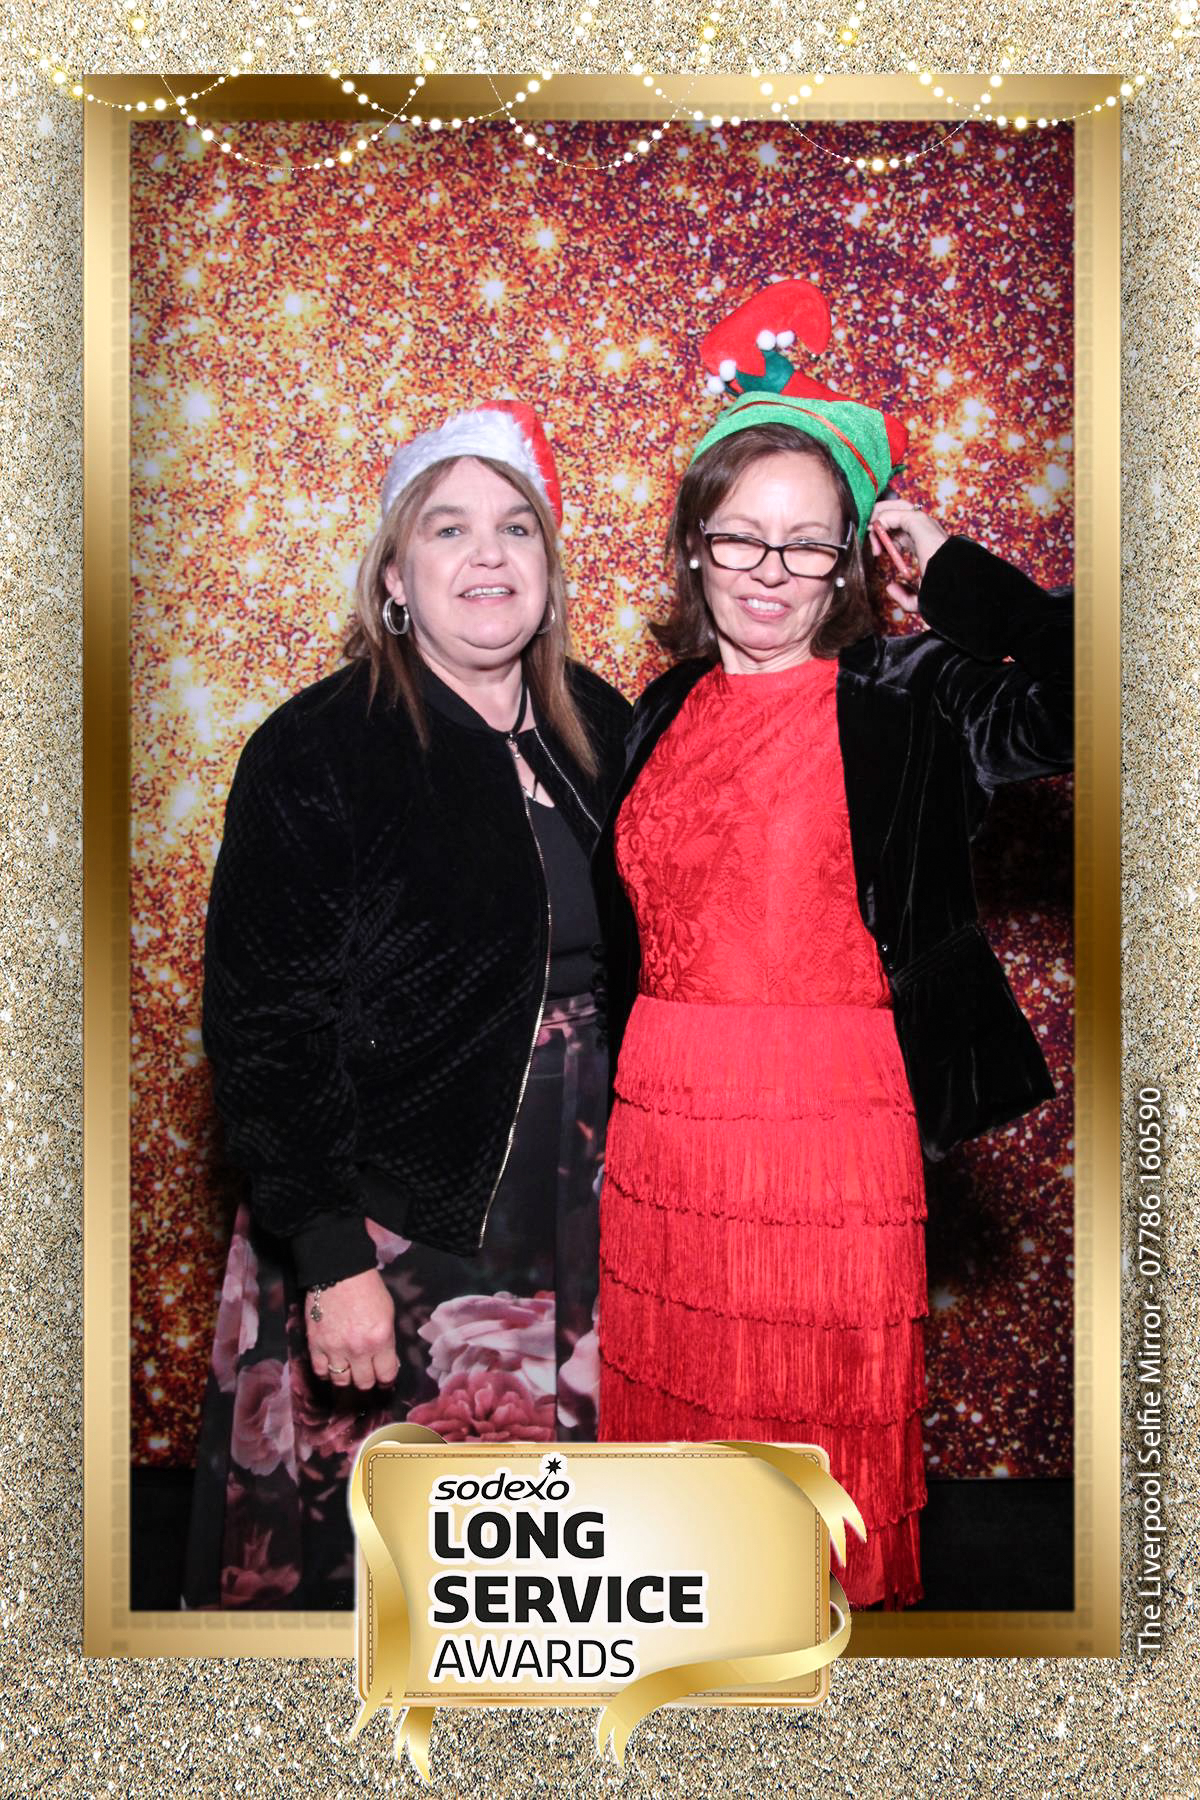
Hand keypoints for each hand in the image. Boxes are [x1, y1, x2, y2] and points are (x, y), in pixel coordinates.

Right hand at [305, 1268, 399, 1390]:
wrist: (338, 1272)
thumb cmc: (367, 1289)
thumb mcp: (387, 1313)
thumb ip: (386, 1341)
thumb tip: (386, 1362)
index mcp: (380, 1339)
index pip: (386, 1374)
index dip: (387, 1379)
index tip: (384, 1378)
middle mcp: (358, 1349)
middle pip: (364, 1382)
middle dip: (368, 1379)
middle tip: (366, 1372)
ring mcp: (335, 1349)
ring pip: (341, 1382)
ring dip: (346, 1377)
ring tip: (348, 1369)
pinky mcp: (315, 1345)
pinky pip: (320, 1372)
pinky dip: (326, 1372)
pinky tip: (331, 1364)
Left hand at [867, 499, 949, 615]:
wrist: (951, 584)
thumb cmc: (941, 591)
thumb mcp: (919, 599)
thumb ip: (904, 595)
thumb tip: (891, 587)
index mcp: (925, 543)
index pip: (902, 530)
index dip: (885, 538)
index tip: (877, 553)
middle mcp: (924, 530)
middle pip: (896, 513)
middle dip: (879, 522)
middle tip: (869, 537)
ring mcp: (922, 524)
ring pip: (893, 508)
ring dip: (877, 518)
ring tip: (868, 531)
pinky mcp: (917, 521)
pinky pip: (891, 514)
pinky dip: (878, 521)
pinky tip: (874, 533)